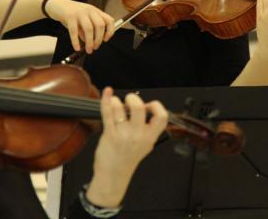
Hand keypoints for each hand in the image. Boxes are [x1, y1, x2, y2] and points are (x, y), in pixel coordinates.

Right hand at [44, 0, 115, 52]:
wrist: (56, 4)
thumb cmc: (71, 14)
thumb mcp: (82, 20)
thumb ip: (87, 30)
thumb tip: (90, 42)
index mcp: (95, 11)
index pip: (109, 20)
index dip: (110, 31)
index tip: (106, 40)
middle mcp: (89, 10)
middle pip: (100, 25)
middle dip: (99, 39)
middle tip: (95, 47)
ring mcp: (80, 12)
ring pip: (89, 29)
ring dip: (90, 42)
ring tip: (88, 50)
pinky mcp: (69, 16)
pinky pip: (74, 31)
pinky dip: (76, 41)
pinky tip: (76, 47)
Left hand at [86, 88, 167, 207]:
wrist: (113, 175)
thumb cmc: (128, 159)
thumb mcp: (146, 145)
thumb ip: (148, 128)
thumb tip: (146, 107)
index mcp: (150, 137)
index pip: (161, 116)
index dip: (156, 106)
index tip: (149, 105)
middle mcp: (137, 135)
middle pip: (138, 108)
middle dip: (133, 98)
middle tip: (130, 100)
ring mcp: (122, 134)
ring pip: (119, 108)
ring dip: (116, 101)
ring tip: (116, 103)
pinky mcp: (109, 134)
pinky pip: (107, 113)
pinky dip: (106, 100)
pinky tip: (107, 92)